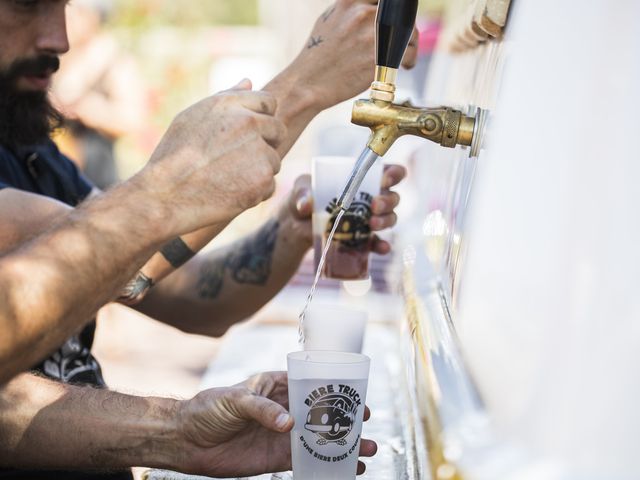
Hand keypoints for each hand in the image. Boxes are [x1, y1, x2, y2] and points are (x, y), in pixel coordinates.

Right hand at [138, 80, 287, 234]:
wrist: (165, 196)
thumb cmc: (173, 158)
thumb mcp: (191, 118)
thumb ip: (225, 98)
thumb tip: (249, 81)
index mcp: (230, 104)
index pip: (268, 101)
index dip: (263, 118)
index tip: (248, 134)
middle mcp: (248, 123)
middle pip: (278, 130)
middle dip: (266, 145)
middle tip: (239, 162)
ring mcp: (258, 151)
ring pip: (274, 161)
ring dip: (259, 171)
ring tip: (227, 179)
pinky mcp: (263, 179)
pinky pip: (270, 186)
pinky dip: (256, 193)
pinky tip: (230, 194)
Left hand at [177, 372, 376, 476]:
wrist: (186, 440)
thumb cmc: (208, 408)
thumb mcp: (234, 400)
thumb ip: (262, 409)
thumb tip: (289, 424)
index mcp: (276, 386)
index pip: (311, 384)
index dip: (335, 389)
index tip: (356, 396)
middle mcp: (284, 409)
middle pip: (322, 412)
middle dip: (346, 418)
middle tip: (367, 424)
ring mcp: (282, 434)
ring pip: (320, 438)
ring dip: (343, 444)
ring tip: (368, 450)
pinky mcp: (276, 458)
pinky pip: (306, 461)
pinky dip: (326, 464)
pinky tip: (346, 469)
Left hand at [284, 164, 406, 253]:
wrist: (296, 224)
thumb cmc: (304, 197)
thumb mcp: (301, 188)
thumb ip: (303, 191)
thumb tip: (306, 205)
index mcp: (362, 179)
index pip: (388, 172)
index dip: (394, 173)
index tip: (386, 178)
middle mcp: (371, 198)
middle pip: (392, 197)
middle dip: (388, 201)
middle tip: (374, 205)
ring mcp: (369, 219)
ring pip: (390, 218)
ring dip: (386, 220)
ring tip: (372, 224)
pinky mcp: (362, 239)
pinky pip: (377, 243)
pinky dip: (382, 246)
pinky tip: (382, 248)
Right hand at [289, 0, 418, 110]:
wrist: (308, 84)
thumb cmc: (316, 57)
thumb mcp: (329, 20)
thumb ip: (351, 11)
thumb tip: (369, 10)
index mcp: (350, 0)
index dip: (391, 9)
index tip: (394, 19)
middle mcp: (363, 12)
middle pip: (400, 13)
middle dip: (403, 27)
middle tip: (401, 40)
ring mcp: (374, 34)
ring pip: (409, 32)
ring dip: (409, 43)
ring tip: (402, 55)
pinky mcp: (382, 56)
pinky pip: (408, 53)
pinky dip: (409, 59)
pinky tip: (403, 66)